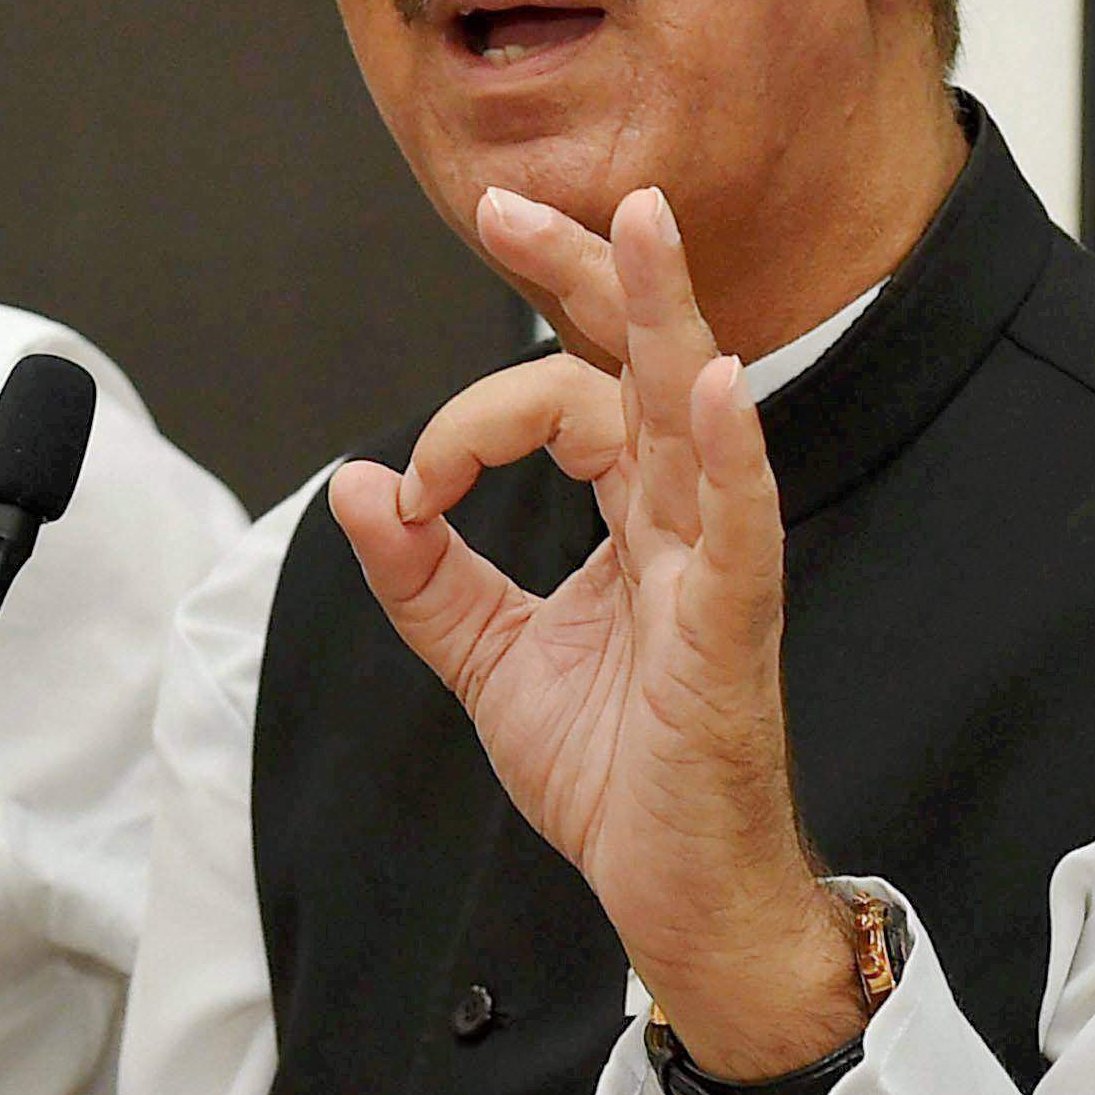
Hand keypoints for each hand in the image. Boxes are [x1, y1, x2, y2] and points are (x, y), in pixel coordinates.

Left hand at [335, 184, 862, 1077]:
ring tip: (642, 221)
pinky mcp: (733, 629)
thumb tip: (355, 486)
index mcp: (631, 519)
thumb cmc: (615, 777)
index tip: (415, 486)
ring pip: (692, 412)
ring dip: (666, 313)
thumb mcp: (489, 661)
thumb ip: (425, 577)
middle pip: (635, 364)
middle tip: (507, 204)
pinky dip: (727, 454)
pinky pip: (740, 528)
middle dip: (581, 272)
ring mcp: (715, 566)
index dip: (470, 422)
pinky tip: (708, 389)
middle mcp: (679, 521)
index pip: (559, 406)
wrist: (674, 890)